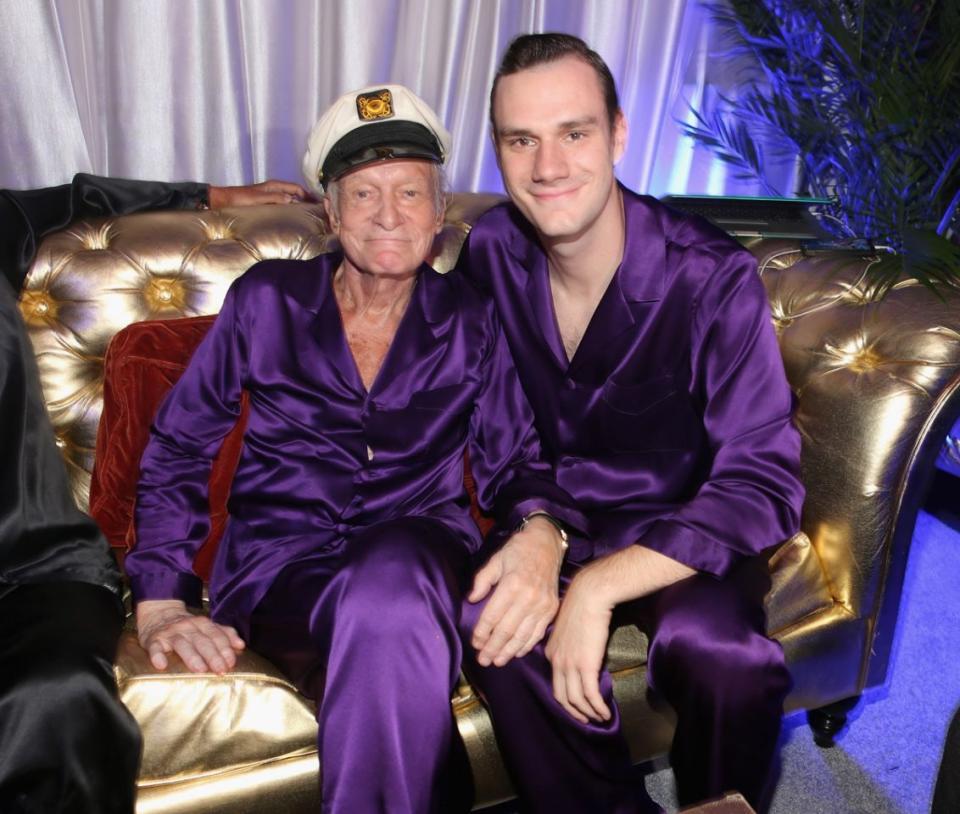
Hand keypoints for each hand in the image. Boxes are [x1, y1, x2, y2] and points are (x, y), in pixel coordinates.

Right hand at [136, 599, 244, 673]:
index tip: (231, 662)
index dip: (225, 648)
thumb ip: (224, 634)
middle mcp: (188, 626)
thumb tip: (240, 645)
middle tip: (220, 670)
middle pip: (202, 641)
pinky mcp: (153, 640)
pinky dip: (158, 655)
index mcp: (202, 624)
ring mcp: (170, 633)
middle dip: (213, 656)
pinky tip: (161, 665)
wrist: (158, 613)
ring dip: (192, 657)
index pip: (216, 635)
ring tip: (200, 669)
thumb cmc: (186, 626)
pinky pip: (155, 647)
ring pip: (182, 644)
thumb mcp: (206, 626)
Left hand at [208, 179, 311, 207]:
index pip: (297, 188)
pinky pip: (283, 204)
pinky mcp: (266, 202)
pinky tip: (293, 217)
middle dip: (307, 199)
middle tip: (318, 210)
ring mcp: (270, 195)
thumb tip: (293, 200)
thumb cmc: (238, 199)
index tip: (319, 203)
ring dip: (300, 204)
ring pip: (290, 198)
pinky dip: (291, 208)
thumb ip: (275, 198)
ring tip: (309, 214)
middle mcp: (274, 189)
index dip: (309, 195)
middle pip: (296, 193)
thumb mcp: (258, 199)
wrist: (223, 201)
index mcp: (274, 186)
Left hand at [467, 516, 564, 666]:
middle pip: (506, 630)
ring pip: (522, 636)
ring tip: (497, 661)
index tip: (475, 643)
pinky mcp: (551, 609)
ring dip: (508, 651)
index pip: (493, 616)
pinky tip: (516, 652)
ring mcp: (542, 605)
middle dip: (493, 647)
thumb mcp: (496, 559)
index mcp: (512, 584)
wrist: (547, 543)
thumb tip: (471, 600)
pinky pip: (537, 633)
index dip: (482, 632)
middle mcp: (528, 597)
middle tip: (483, 660)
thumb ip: (482, 580)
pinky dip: (526, 645)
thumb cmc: (518, 550)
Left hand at [544, 565, 613, 723]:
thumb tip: (581, 656)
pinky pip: (590, 695)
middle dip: (575, 712)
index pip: (556, 683)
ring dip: (589, 713)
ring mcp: (570, 665)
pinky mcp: (586, 665)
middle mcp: (557, 662)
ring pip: (576, 700)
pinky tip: (605, 712)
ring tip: (600, 718)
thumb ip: (569, 645)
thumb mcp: (568, 629)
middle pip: (562, 697)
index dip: (566, 698)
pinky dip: (597, 707)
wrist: (589, 596)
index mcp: (551, 653)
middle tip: (586, 719)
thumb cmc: (582, 606)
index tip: (577, 704)